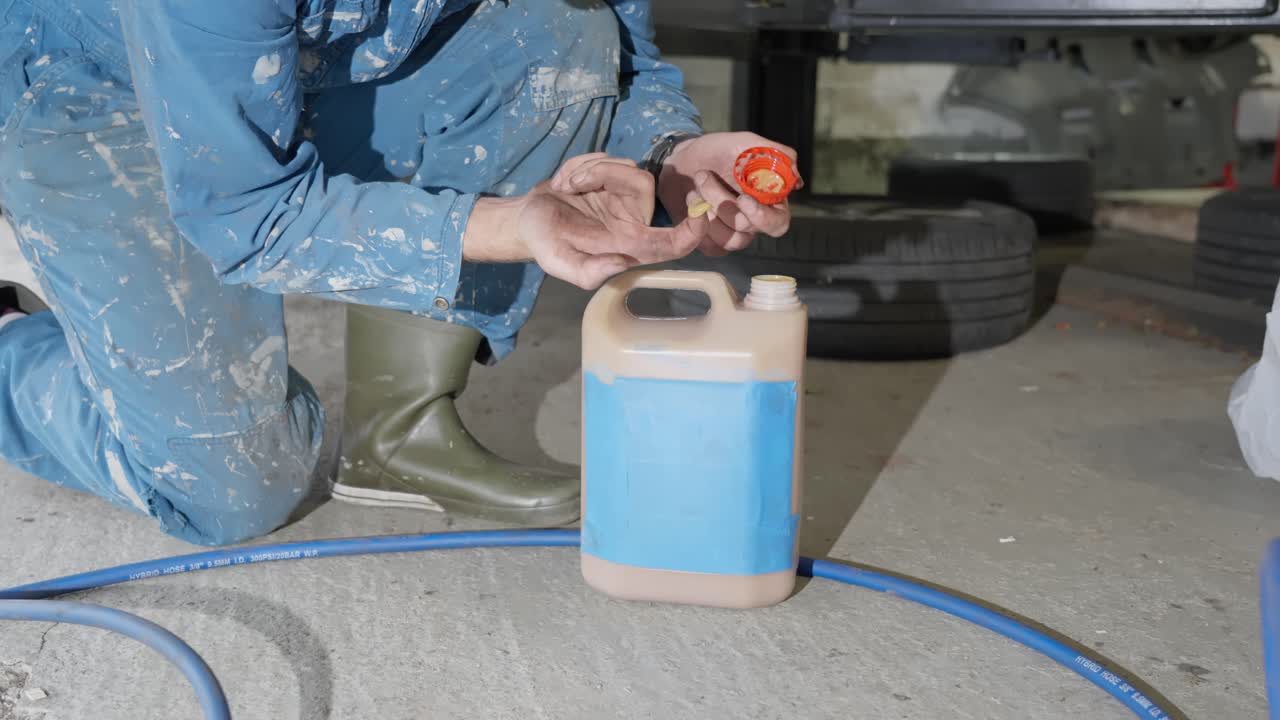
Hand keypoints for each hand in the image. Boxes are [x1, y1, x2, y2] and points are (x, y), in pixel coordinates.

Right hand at [463, 155, 707, 289]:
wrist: (526, 218)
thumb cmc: (545, 244)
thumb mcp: (559, 262)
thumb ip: (588, 271)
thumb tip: (621, 263)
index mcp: (630, 246)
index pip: (673, 242)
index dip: (693, 230)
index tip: (698, 210)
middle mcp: (633, 221)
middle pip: (644, 186)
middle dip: (607, 175)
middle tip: (573, 184)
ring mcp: (624, 197)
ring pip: (627, 167)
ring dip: (590, 169)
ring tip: (565, 185)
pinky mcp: (612, 177)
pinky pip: (610, 158)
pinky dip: (583, 163)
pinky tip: (567, 181)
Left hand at [657, 132, 798, 255]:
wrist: (684, 159)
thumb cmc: (717, 151)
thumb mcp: (746, 143)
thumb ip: (774, 154)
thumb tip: (796, 179)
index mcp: (769, 201)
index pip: (778, 223)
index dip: (762, 217)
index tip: (743, 199)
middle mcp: (753, 221)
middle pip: (746, 228)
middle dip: (720, 200)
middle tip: (702, 175)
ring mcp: (732, 232)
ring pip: (728, 239)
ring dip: (707, 210)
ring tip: (694, 187)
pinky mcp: (711, 240)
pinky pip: (710, 246)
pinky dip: (697, 223)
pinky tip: (691, 201)